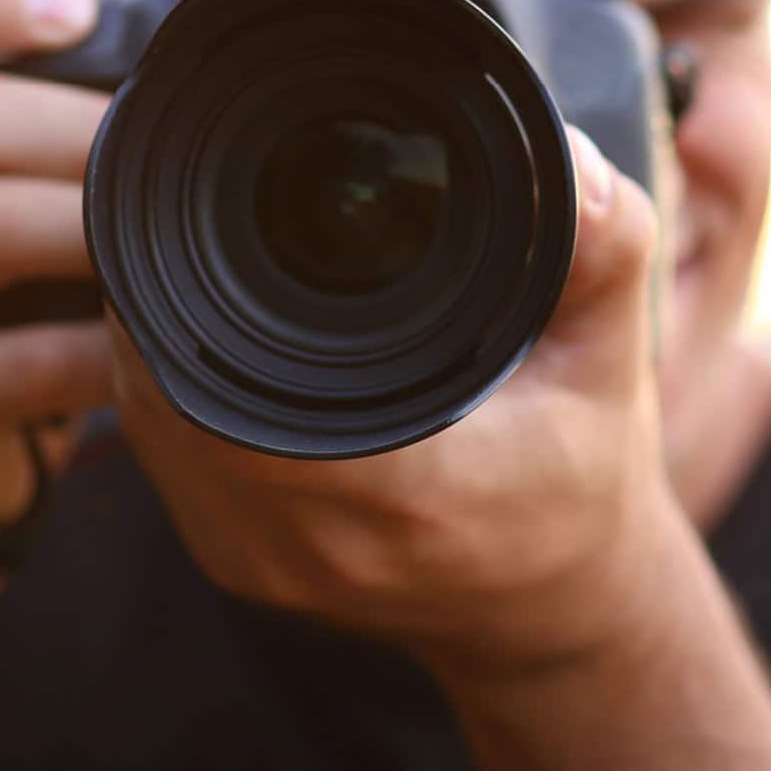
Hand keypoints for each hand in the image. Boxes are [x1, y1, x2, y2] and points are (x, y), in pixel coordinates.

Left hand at [104, 125, 688, 676]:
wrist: (553, 609)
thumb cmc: (581, 473)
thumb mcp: (614, 354)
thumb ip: (605, 249)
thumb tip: (570, 161)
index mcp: (414, 494)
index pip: (259, 386)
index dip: (219, 289)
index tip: (227, 201)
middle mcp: (320, 541)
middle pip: (183, 390)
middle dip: (184, 288)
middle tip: (205, 196)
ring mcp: (260, 561)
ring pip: (157, 419)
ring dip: (167, 332)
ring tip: (196, 244)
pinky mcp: (231, 561)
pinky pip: (164, 453)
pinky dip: (172, 379)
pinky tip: (202, 323)